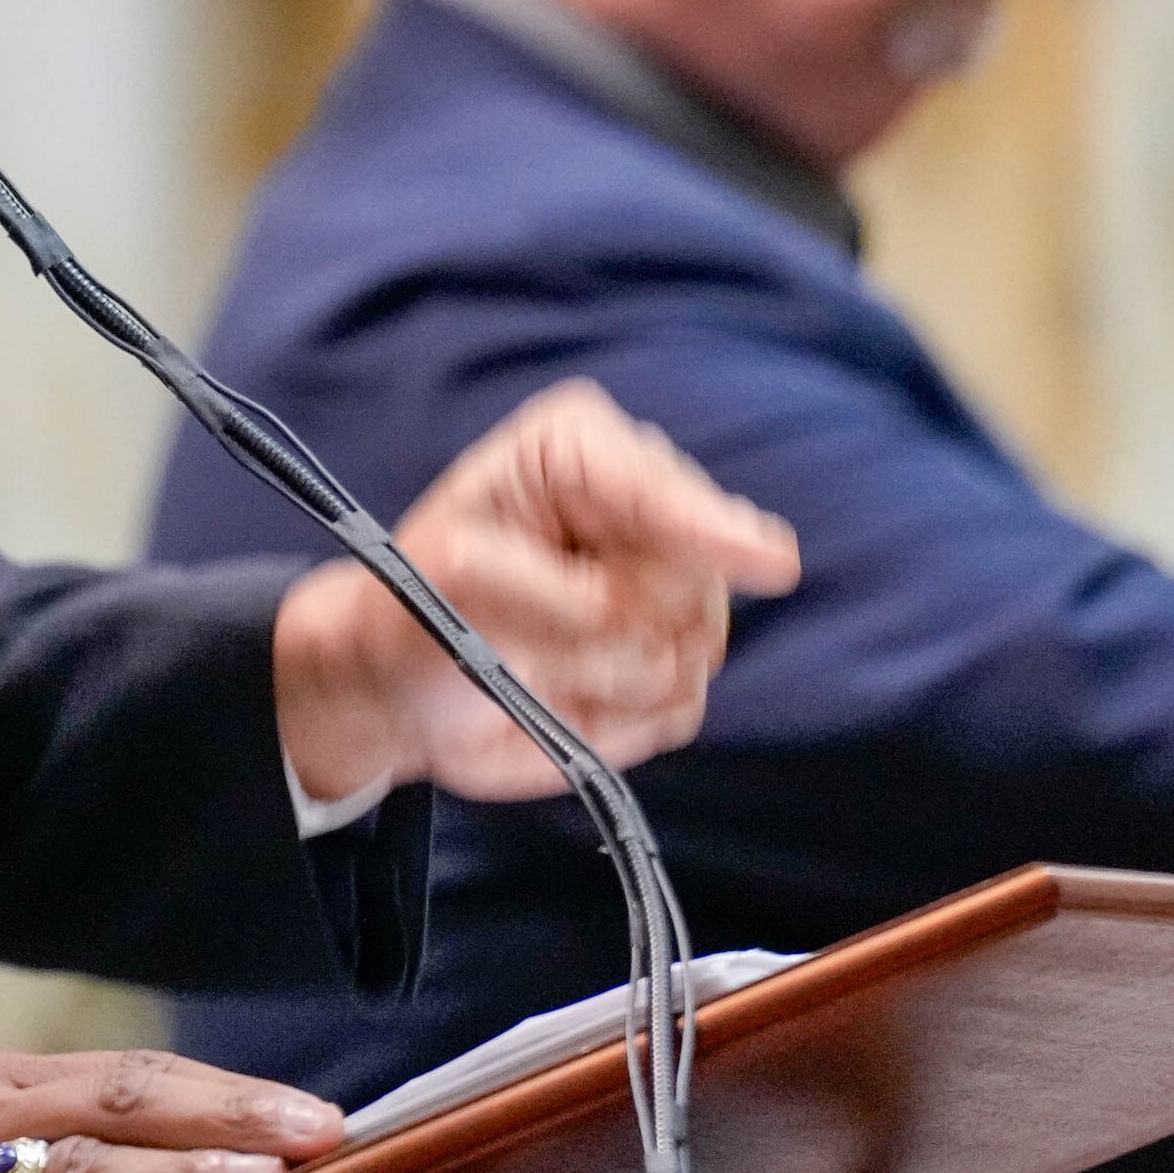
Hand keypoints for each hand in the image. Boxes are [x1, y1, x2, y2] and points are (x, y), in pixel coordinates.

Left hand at [270, 380, 802, 805]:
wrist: (400, 692)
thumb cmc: (416, 612)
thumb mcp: (465, 584)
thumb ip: (577, 598)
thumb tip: (677, 624)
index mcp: (580, 452)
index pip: (666, 489)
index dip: (714, 529)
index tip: (773, 564)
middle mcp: (641, 507)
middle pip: (695, 577)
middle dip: (617, 625)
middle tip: (528, 632)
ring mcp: (668, 588)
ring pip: (697, 647)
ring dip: (611, 677)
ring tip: (539, 660)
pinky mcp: (674, 664)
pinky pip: (682, 705)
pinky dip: (617, 719)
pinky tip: (566, 695)